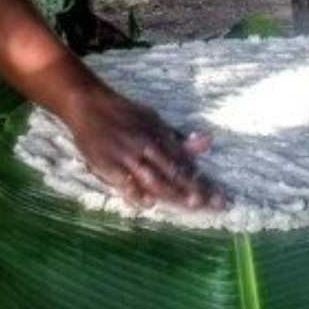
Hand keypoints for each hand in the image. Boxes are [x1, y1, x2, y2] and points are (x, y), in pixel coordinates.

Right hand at [66, 93, 224, 210]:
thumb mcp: (153, 120)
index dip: (202, 181)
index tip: (221, 197)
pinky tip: (147, 204)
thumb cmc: (124, 115)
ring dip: (172, 191)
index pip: (184, 163)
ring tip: (190, 204)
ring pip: (152, 178)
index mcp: (157, 135)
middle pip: (173, 171)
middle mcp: (145, 145)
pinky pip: (123, 181)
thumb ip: (177, 137)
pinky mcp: (106, 163)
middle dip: (194, 188)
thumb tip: (208, 140)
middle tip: (213, 203)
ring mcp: (126, 155)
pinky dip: (135, 192)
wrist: (88, 105)